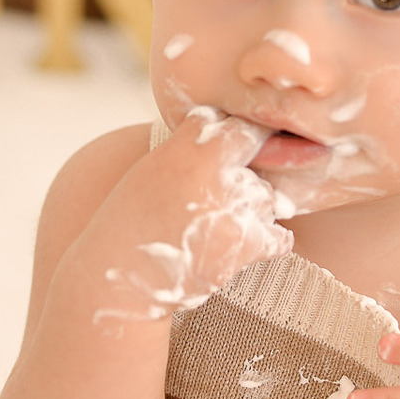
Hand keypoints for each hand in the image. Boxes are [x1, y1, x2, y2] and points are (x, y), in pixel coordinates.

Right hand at [85, 107, 294, 325]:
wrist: (120, 277)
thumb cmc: (130, 223)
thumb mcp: (151, 169)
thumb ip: (188, 149)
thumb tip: (220, 134)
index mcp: (186, 146)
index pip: (230, 121)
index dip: (232, 135)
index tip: (227, 149)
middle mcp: (213, 170)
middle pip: (257, 156)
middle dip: (244, 174)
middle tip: (222, 197)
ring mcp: (233, 206)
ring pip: (268, 197)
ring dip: (253, 210)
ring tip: (218, 228)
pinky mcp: (246, 243)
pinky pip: (279, 236)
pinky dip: (267, 242)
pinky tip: (240, 244)